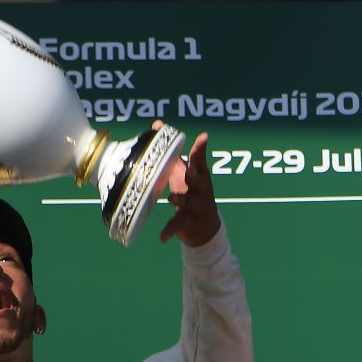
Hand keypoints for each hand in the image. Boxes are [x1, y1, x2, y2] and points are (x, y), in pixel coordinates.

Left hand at [157, 126, 220, 246]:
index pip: (200, 160)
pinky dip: (169, 231)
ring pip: (187, 201)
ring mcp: (196, 206)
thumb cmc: (192, 192)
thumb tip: (157, 123)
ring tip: (171, 198)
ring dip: (179, 199)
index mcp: (199, 176)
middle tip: (188, 170)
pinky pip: (177, 225)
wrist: (204, 227)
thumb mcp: (184, 172)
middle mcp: (201, 190)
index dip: (200, 149)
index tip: (203, 136)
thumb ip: (173, 150)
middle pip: (199, 180)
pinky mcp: (188, 222)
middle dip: (194, 174)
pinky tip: (161, 238)